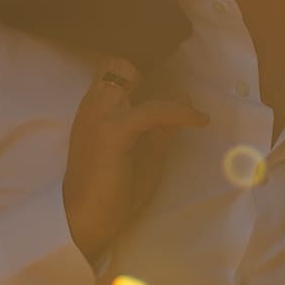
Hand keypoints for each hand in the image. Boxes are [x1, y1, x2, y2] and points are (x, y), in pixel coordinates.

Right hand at [62, 54, 206, 261]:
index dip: (136, 65)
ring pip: (126, 72)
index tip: (168, 72)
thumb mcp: (143, 153)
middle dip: (147, 63)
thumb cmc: (111, 192)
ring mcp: (100, 115)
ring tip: (189, 110)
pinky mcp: (113, 131)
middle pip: (115, 62)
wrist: (85, 222)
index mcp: (95, 110)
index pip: (109, 69)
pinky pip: (154, 110)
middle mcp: (93, 105)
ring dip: (158, 84)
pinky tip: (199, 120)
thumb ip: (159, 126)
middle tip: (179, 86)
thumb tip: (181, 97)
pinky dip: (180, 112)